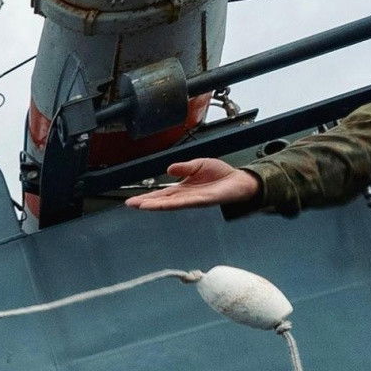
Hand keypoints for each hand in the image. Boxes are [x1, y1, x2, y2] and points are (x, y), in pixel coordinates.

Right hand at [127, 159, 259, 211]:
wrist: (239, 180)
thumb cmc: (220, 174)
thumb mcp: (199, 165)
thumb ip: (184, 167)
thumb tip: (169, 169)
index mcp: (183, 189)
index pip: (161, 194)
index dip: (147, 197)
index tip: (133, 201)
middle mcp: (186, 197)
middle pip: (163, 201)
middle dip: (146, 203)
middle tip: (131, 204)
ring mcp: (194, 200)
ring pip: (172, 204)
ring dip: (156, 205)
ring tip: (142, 206)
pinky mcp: (204, 200)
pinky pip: (187, 202)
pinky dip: (174, 204)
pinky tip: (165, 205)